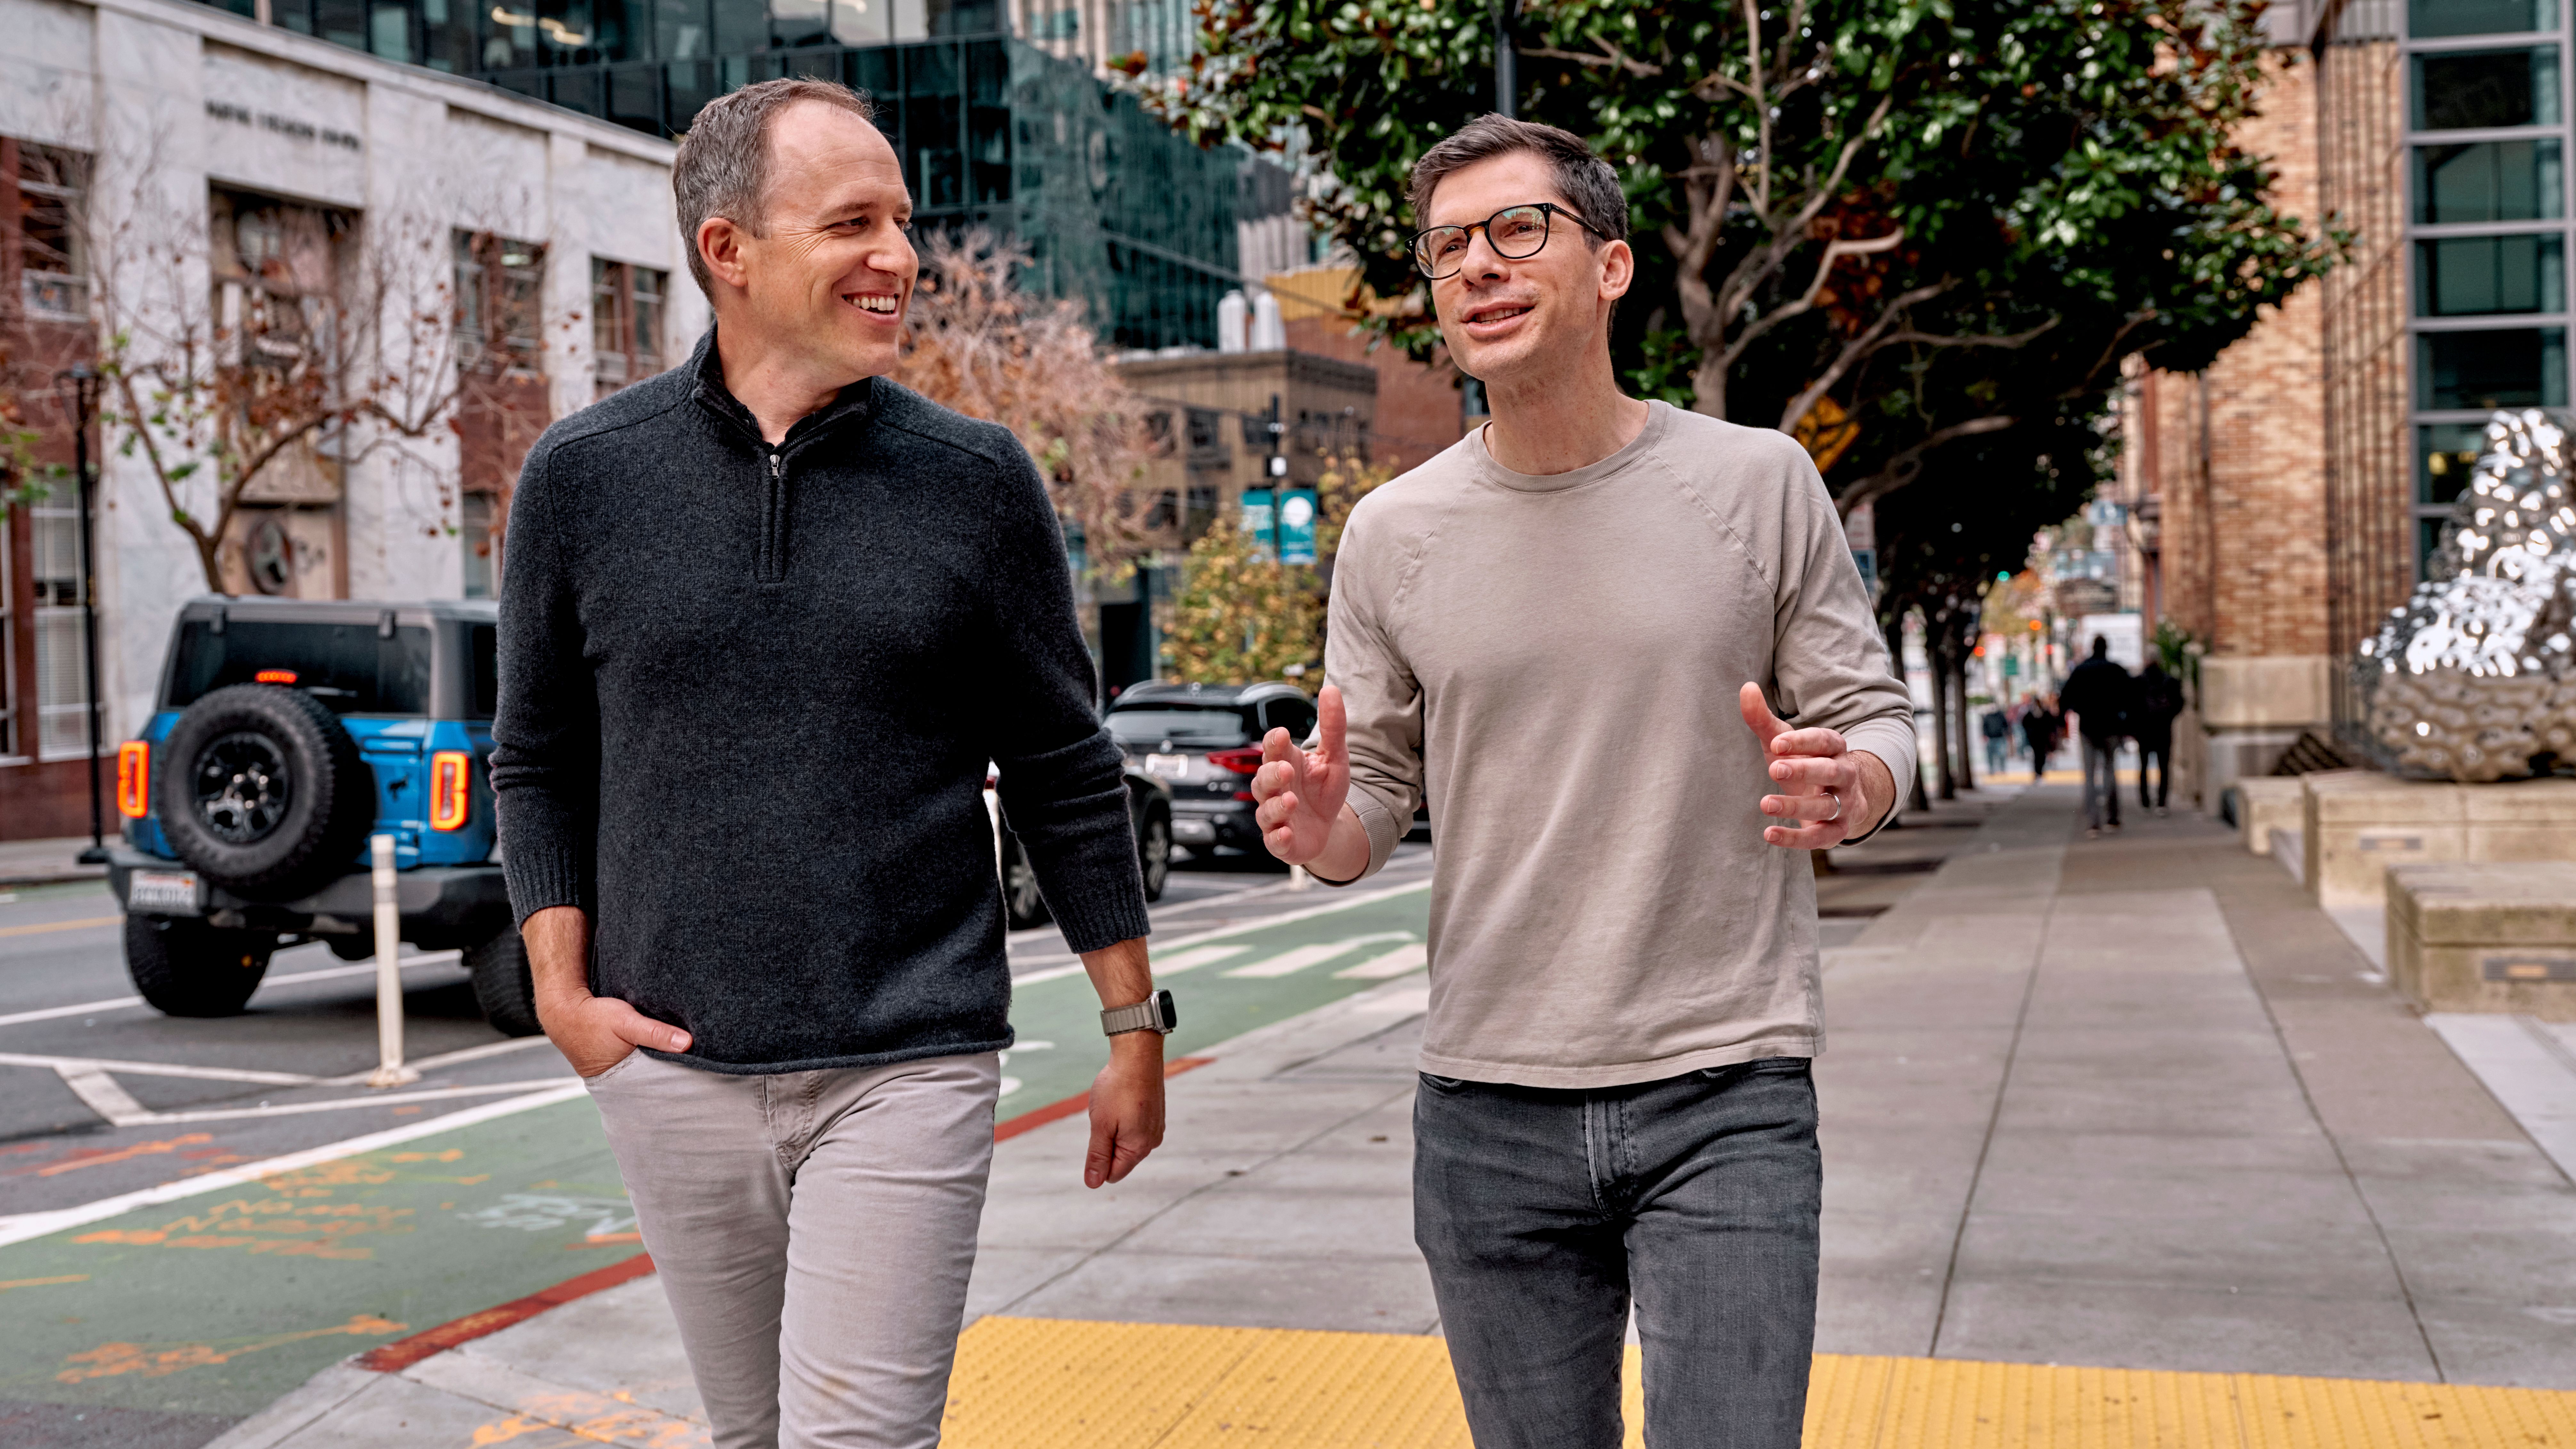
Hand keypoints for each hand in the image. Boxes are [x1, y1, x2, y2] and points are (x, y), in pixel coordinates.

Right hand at [537, 988, 692, 1078]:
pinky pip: (644, 1066)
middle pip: (659, 1084)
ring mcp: (623, 1073)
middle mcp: (627, 1080)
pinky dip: (656, 1062)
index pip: (662, 1088)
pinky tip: (672, 1054)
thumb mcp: (626, 1022)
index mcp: (629, 1077)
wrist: (564, 1013)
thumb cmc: (594, 1018)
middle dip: (678, 1082)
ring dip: (668, 1069)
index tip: (705, 1083)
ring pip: (652, 1075)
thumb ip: (655, 1032)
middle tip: (706, 1079)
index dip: (682, 1086)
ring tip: (694, 1068)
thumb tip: (688, 1043)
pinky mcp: (622, 1061)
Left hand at [1084, 1034, 1165, 1188]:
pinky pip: (1135, 1127)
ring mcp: (1156, 1128)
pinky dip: (1125, 1118)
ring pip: (1127, 1141)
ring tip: (1115, 1106)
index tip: (1097, 1133)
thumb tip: (1093, 1184)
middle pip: (1120, 1158)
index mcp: (1138, 1148)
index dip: (1098, 1159)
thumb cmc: (1117, 1089)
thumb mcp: (1101, 1125)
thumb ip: (1098, 1157)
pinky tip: (1123, 1100)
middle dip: (1108, 1142)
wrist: (1138, 1055)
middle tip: (1106, 1116)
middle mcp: (1152, 1142)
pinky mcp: (1156, 1115)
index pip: (1113, 1174)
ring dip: (1115, 1129)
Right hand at [1251, 684, 1350, 865]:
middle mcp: (1275, 789)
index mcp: (1285, 763)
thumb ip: (1333, 726)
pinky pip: (1273, 841)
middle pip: (1262, 779)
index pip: (1272, 750)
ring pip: (1266, 810)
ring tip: (1292, 800)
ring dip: (1277, 805)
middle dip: (1272, 774)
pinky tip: (1286, 832)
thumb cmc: (1325, 789)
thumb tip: (1331, 688)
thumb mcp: (1335, 756)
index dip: (1273, 743)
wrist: (1328, 827)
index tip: (1281, 735)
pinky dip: (1278, 837)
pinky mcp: (1281, 841)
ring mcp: (1275, 816)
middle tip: (1287, 769)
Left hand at [1740, 681, 1864, 848]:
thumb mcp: (1783, 742)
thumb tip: (1746, 688)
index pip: (1825, 741)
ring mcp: (1845, 803)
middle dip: (1804, 769)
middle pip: (1830, 771)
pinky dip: (1796, 839)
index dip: (1803, 742)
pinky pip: (1822, 838)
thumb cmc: (1802, 762)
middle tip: (1774, 769)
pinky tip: (1769, 835)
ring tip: (1765, 803)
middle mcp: (1845, 774)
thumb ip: (1763, 720)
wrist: (1837, 797)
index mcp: (1834, 748)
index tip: (1776, 744)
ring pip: (1827, 805)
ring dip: (1796, 805)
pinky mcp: (1838, 830)